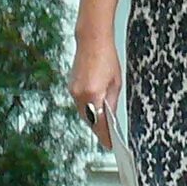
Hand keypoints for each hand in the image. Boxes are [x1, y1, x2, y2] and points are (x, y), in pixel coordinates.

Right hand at [71, 33, 120, 150]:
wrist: (91, 40)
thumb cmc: (106, 57)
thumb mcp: (115, 83)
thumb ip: (111, 103)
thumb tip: (110, 118)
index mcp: (93, 94)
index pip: (99, 122)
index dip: (105, 136)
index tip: (110, 144)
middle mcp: (80, 95)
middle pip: (89, 120)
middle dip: (98, 128)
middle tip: (108, 137)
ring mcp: (73, 91)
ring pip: (83, 112)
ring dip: (93, 118)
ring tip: (104, 124)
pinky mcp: (71, 87)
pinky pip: (80, 104)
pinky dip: (88, 108)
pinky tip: (95, 108)